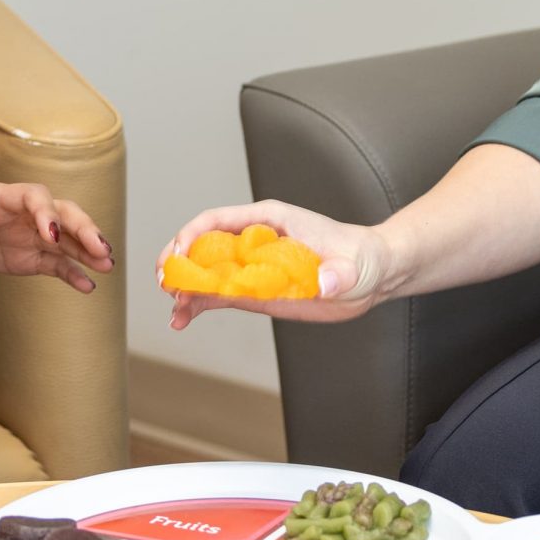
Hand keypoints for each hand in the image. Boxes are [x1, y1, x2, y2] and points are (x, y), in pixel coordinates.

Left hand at [0, 175, 112, 291]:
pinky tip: (88, 286)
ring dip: (88, 250)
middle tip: (102, 250)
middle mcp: (21, 213)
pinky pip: (55, 264)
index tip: (53, 235)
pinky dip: (73, 273)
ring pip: (66, 239)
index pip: (33, 197)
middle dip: (83, 229)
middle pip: (62, 214)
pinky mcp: (26, 256)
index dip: (46, 213)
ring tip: (108, 265)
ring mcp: (27, 234)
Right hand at [159, 200, 391, 330]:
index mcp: (269, 221)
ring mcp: (251, 267)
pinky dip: (198, 305)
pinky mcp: (256, 291)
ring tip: (174, 310)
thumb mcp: (354, 264)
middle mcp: (253, 241)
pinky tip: (182, 319)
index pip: (220, 220)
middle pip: (202, 244)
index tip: (180, 256)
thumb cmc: (362, 256)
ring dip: (184, 288)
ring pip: (205, 273)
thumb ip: (338, 273)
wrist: (372, 276)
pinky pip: (218, 295)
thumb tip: (323, 282)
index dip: (193, 235)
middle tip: (166, 284)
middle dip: (179, 261)